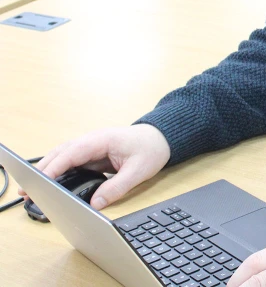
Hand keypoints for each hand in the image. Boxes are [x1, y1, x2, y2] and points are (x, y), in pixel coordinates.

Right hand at [19, 124, 170, 209]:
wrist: (161, 138)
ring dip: (47, 170)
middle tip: (27, 190)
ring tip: (32, 189)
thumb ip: (117, 188)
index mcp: (102, 140)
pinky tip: (50, 184)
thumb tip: (95, 204)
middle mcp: (92, 140)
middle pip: (61, 153)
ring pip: (63, 156)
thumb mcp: (139, 171)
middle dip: (43, 170)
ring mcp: (91, 146)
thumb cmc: (151, 149)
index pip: (72, 153)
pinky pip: (71, 161)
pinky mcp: (92, 154)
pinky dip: (58, 171)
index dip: (54, 167)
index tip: (40, 181)